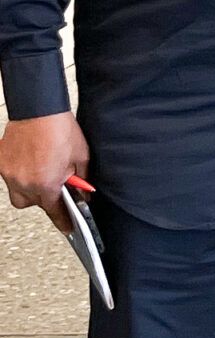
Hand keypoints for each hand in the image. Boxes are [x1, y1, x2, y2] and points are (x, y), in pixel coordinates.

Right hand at [0, 111, 87, 228]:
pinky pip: (9, 177)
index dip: (63, 220)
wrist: (38, 108)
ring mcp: (9, 174)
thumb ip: (81, 179)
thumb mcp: (81, 156)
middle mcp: (24, 183)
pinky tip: (29, 161)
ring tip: (41, 169)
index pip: (55, 211)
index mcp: (45, 184)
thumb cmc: (60, 129)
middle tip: (53, 183)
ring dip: (30, 187)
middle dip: (44, 198)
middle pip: (33, 204)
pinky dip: (19, 173)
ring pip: (18, 193)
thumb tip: (83, 193)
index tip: (67, 228)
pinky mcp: (1, 163)